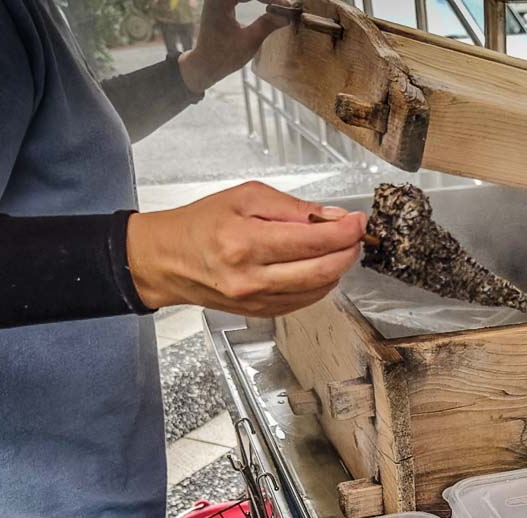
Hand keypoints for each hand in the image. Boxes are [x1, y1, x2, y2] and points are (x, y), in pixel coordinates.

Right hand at [126, 181, 366, 316]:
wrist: (168, 259)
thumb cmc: (202, 224)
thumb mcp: (245, 197)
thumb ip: (292, 208)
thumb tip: (333, 217)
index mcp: (245, 242)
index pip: (311, 241)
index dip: (344, 232)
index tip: (358, 222)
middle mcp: (251, 277)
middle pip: (321, 270)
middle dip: (348, 252)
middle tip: (356, 236)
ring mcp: (256, 300)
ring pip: (316, 290)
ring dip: (337, 269)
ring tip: (338, 248)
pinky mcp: (260, 312)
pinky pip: (303, 301)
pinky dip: (319, 284)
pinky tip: (319, 267)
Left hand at [178, 0, 286, 92]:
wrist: (205, 64)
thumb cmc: (224, 56)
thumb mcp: (249, 42)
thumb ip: (267, 24)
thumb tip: (287, 16)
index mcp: (220, 0)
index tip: (287, 6)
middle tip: (285, 5)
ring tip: (280, 5)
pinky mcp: (222, 1)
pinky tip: (269, 5)